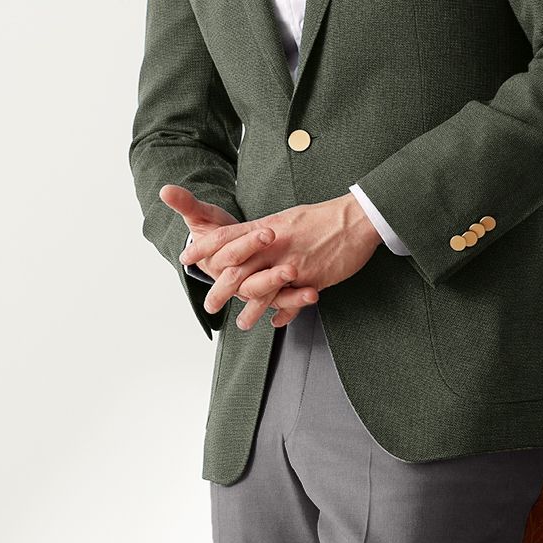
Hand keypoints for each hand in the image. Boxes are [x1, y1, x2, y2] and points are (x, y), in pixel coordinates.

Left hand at [178, 192, 382, 331]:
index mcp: (267, 227)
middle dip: (220, 290)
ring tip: (241, 325)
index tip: (186, 257)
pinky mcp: (311, 277)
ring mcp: (292, 263)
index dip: (205, 248)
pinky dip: (284, 312)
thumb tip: (255, 237)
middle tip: (209, 306)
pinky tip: (276, 322)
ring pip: (262, 290)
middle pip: (238, 269)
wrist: (356, 217)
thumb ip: (269, 232)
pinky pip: (292, 299)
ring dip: (250, 310)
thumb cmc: (324, 217)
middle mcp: (274, 246)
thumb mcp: (289, 218)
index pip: (227, 237)